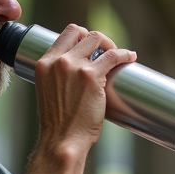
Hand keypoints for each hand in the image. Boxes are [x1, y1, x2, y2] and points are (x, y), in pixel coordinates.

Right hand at [33, 25, 135, 155]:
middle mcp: (58, 61)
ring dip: (111, 45)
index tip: (92, 48)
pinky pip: (113, 56)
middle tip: (106, 53)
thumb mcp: (49, 91)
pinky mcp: (92, 76)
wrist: (62, 140)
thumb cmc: (59, 123)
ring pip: (98, 39)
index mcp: (44, 63)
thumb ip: (58, 76)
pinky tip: (130, 57)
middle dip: (97, 40)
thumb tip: (77, 71)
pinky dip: (124, 54)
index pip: (67, 34)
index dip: (82, 37)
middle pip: (83, 33)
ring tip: (118, 56)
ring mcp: (75, 67)